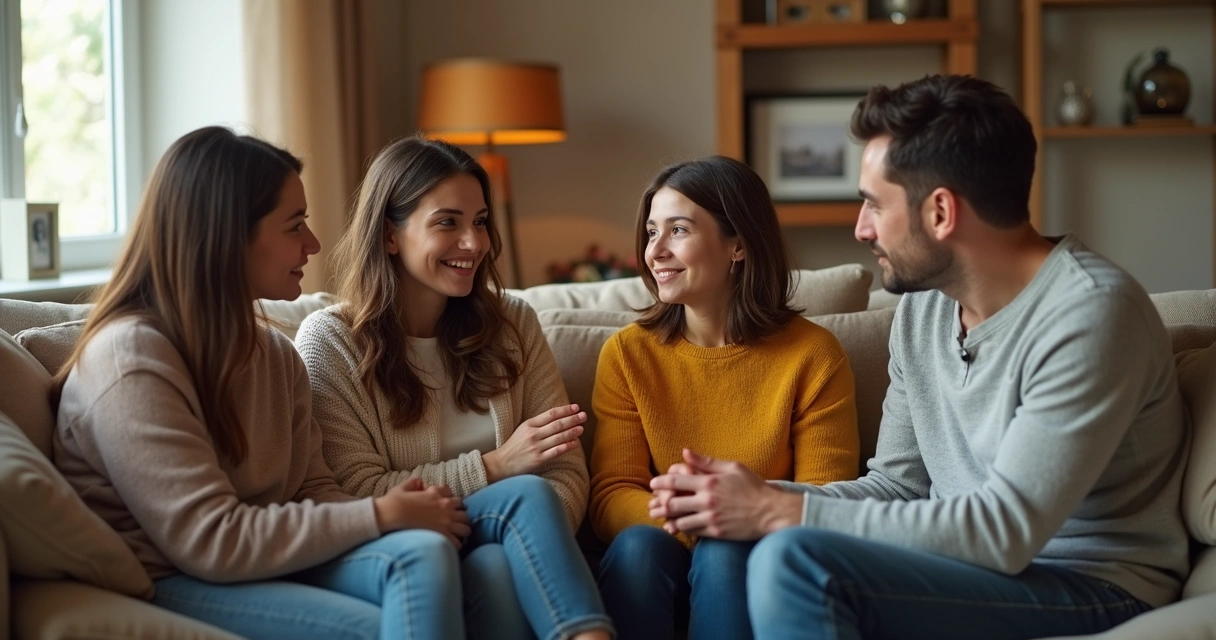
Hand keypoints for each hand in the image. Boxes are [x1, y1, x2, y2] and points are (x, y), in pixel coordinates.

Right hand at [373, 480, 471, 548]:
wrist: (391, 515)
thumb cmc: (394, 502)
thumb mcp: (403, 487)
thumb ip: (413, 482)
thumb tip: (418, 481)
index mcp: (436, 493)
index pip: (454, 497)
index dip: (452, 504)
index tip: (448, 510)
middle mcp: (445, 506)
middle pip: (464, 513)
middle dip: (460, 519)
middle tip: (454, 525)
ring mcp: (446, 521)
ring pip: (466, 528)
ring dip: (461, 532)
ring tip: (455, 537)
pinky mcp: (443, 534)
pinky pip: (458, 543)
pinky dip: (455, 545)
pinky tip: (449, 547)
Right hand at [483, 404, 585, 481]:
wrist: (502, 462)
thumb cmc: (515, 445)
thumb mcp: (523, 429)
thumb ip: (538, 423)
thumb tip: (559, 418)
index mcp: (529, 424)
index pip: (550, 414)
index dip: (565, 410)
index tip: (576, 407)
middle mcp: (533, 434)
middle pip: (557, 424)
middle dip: (572, 419)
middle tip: (583, 415)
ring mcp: (536, 447)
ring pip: (559, 437)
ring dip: (572, 432)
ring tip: (582, 428)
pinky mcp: (539, 459)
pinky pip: (556, 451)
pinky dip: (567, 446)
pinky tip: (575, 443)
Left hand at [648, 449, 802, 539]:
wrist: (771, 512)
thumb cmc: (753, 487)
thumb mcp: (733, 467)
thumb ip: (707, 461)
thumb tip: (685, 452)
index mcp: (710, 482)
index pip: (676, 481)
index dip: (661, 482)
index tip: (653, 483)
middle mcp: (707, 501)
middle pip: (673, 503)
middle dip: (659, 504)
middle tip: (652, 505)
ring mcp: (710, 518)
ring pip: (679, 520)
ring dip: (667, 519)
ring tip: (659, 517)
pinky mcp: (715, 532)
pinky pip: (692, 531)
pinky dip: (681, 529)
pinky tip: (675, 527)